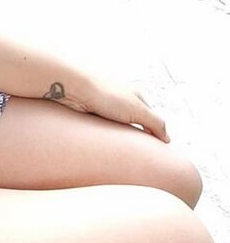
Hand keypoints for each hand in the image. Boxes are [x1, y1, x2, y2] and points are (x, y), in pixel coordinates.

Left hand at [43, 75, 169, 141]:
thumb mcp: (138, 109)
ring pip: (119, 127)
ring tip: (125, 151)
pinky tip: (108, 143)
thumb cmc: (106, 94)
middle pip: (135, 122)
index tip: (158, 150)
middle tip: (142, 154)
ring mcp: (107, 106)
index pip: (152, 118)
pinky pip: (105, 128)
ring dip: (122, 137)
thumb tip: (167, 138)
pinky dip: (108, 136)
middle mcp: (122, 99)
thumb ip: (155, 123)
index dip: (156, 134)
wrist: (75, 88)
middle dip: (138, 136)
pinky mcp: (93, 112)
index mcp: (136, 95)